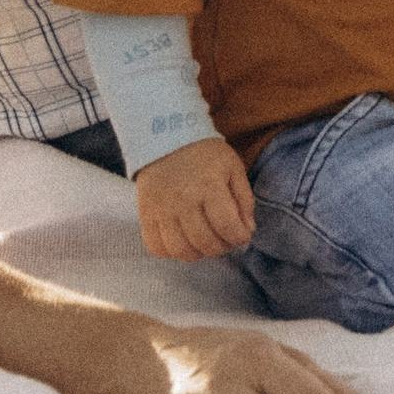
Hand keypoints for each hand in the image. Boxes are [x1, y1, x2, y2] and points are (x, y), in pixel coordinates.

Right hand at [134, 138, 254, 259]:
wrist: (167, 140)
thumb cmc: (206, 154)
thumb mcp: (233, 169)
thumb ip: (244, 200)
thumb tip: (248, 231)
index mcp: (209, 187)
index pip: (226, 226)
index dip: (239, 238)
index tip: (243, 237)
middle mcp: (182, 201)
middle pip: (204, 242)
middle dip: (221, 248)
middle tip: (226, 241)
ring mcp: (161, 210)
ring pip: (179, 250)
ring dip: (198, 253)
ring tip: (206, 243)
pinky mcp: (145, 215)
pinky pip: (155, 246)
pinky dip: (171, 252)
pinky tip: (184, 242)